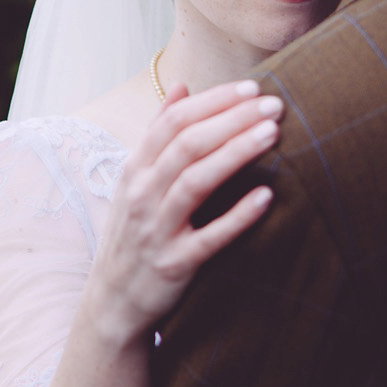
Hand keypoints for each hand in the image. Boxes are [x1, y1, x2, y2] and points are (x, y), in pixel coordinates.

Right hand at [84, 80, 282, 348]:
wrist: (113, 300)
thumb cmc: (134, 230)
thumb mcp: (136, 179)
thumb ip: (159, 132)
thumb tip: (181, 85)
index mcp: (136, 168)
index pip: (174, 120)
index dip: (213, 100)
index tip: (251, 87)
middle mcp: (142, 194)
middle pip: (187, 144)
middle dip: (232, 119)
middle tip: (273, 104)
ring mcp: (156, 230)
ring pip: (196, 182)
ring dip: (235, 153)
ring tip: (271, 134)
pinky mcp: (173, 265)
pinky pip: (209, 238)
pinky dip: (237, 216)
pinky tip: (266, 196)